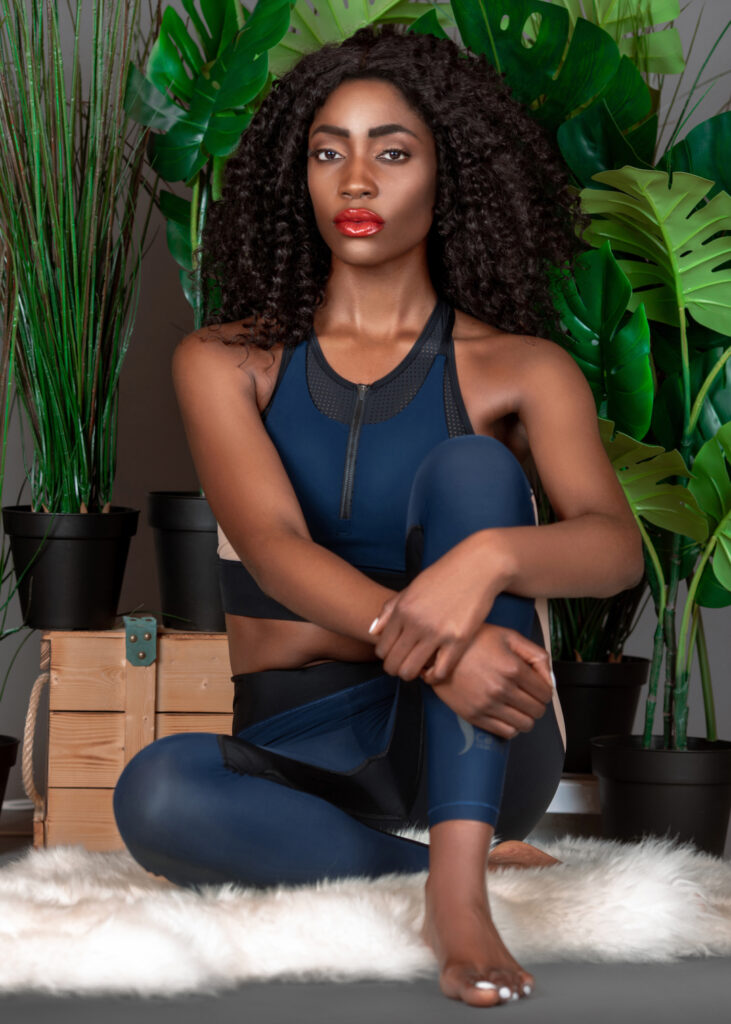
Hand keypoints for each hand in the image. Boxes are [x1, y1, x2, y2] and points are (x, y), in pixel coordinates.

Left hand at [369, 533, 509, 681]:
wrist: (477, 566)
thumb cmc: (444, 576)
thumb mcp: (412, 587)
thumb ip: (389, 609)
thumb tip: (372, 632)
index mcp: (402, 610)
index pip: (382, 648)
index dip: (387, 657)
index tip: (396, 655)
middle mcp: (416, 622)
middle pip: (393, 664)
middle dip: (396, 669)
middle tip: (406, 665)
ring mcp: (437, 632)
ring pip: (411, 671)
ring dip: (412, 674)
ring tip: (420, 668)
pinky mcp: (459, 639)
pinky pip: (439, 671)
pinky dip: (434, 676)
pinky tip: (435, 670)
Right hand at [425, 621, 554, 738]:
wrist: (437, 651)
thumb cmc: (473, 641)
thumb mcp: (509, 636)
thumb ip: (536, 655)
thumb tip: (550, 679)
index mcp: (513, 668)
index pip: (545, 693)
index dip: (545, 691)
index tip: (539, 687)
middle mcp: (501, 689)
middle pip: (537, 711)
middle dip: (537, 704)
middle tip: (529, 695)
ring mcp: (487, 705)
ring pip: (524, 725)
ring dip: (526, 717)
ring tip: (518, 706)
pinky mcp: (474, 716)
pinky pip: (506, 732)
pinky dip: (511, 726)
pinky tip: (506, 713)